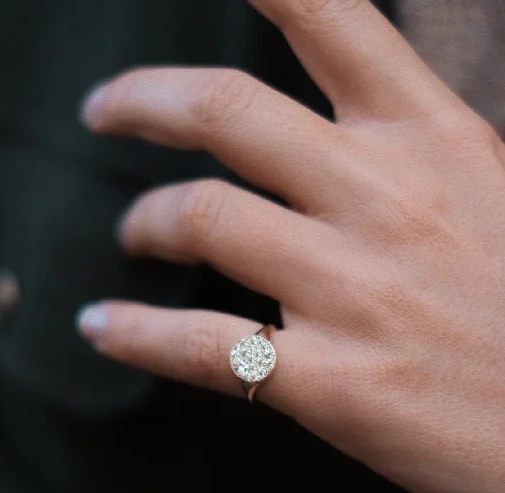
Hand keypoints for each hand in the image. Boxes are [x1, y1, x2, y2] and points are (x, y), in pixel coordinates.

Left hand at [79, 0, 504, 492]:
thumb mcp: (490, 197)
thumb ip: (416, 154)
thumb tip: (341, 132)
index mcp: (434, 140)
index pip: (332, 17)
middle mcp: (384, 197)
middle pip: (227, 109)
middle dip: (143, 101)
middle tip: (105, 112)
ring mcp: (352, 291)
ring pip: (203, 218)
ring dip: (145, 220)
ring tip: (132, 234)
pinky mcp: (330, 382)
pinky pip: (205, 345)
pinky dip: (137, 335)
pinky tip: (101, 330)